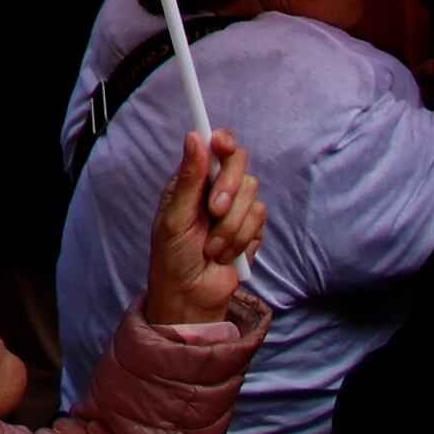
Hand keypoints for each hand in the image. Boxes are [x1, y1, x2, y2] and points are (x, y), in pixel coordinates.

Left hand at [138, 127, 263, 327]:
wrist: (191, 296)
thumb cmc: (173, 257)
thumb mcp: (174, 219)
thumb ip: (188, 179)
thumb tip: (194, 137)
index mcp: (192, 181)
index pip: (213, 147)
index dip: (222, 141)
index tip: (222, 146)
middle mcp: (215, 188)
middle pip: (239, 163)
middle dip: (228, 188)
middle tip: (213, 211)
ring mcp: (236, 208)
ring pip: (251, 195)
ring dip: (230, 225)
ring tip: (211, 247)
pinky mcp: (252, 229)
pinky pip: (260, 219)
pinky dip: (241, 239)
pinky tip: (225, 254)